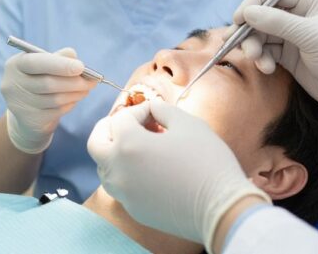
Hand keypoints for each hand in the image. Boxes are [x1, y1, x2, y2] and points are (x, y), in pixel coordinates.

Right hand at [1, 48, 96, 152]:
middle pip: (48, 83)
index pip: (36, 63)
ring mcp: (19, 104)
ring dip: (75, 93)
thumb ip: (57, 57)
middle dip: (74, 81)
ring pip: (54, 99)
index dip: (60, 65)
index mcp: (15, 65)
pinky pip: (56, 111)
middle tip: (92, 80)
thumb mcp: (44, 65)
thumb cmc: (38, 79)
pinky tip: (75, 99)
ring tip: (86, 88)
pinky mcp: (29, 119)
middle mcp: (12, 84)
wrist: (27, 110)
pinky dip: (70, 104)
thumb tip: (73, 55)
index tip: (81, 67)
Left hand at [88, 101, 268, 252]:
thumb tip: (152, 108)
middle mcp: (118, 170)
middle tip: (127, 123)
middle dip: (109, 128)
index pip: (121, 118)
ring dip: (115, 152)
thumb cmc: (206, 161)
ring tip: (140, 146)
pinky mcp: (134, 209)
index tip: (156, 113)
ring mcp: (123, 193)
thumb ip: (162, 109)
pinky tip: (149, 169)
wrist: (221, 207)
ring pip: (104, 168)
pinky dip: (126, 173)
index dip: (140, 110)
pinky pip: (120, 187)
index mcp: (128, 144)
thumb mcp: (187, 123)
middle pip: (96, 143)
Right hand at [234, 0, 317, 136]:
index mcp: (311, 1)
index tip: (238, 18)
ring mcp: (294, 36)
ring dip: (254, 47)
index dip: (254, 1)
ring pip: (261, 34)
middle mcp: (301, 15)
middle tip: (243, 46)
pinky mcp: (290, 55)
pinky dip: (262, 59)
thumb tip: (248, 12)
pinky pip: (266, 51)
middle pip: (263, 13)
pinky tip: (268, 69)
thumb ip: (279, 22)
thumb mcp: (313, 37)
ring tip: (258, 61)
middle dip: (251, 29)